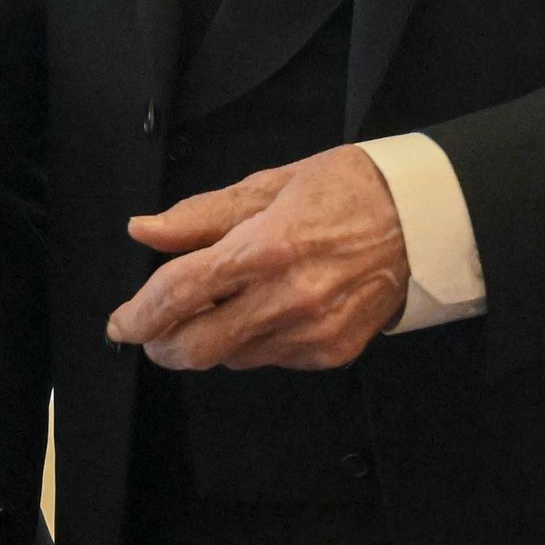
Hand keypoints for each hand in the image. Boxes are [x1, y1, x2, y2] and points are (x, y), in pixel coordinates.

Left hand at [107, 145, 407, 372]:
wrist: (425, 220)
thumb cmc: (348, 190)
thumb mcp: (269, 185)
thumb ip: (202, 216)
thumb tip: (144, 230)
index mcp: (266, 247)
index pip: (179, 293)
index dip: (138, 314)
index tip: (119, 323)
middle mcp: (287, 298)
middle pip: (196, 347)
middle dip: (161, 345)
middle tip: (151, 332)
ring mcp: (311, 332)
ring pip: (230, 358)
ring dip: (208, 341)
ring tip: (220, 308)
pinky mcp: (331, 352)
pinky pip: (269, 359)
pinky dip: (252, 342)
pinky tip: (267, 311)